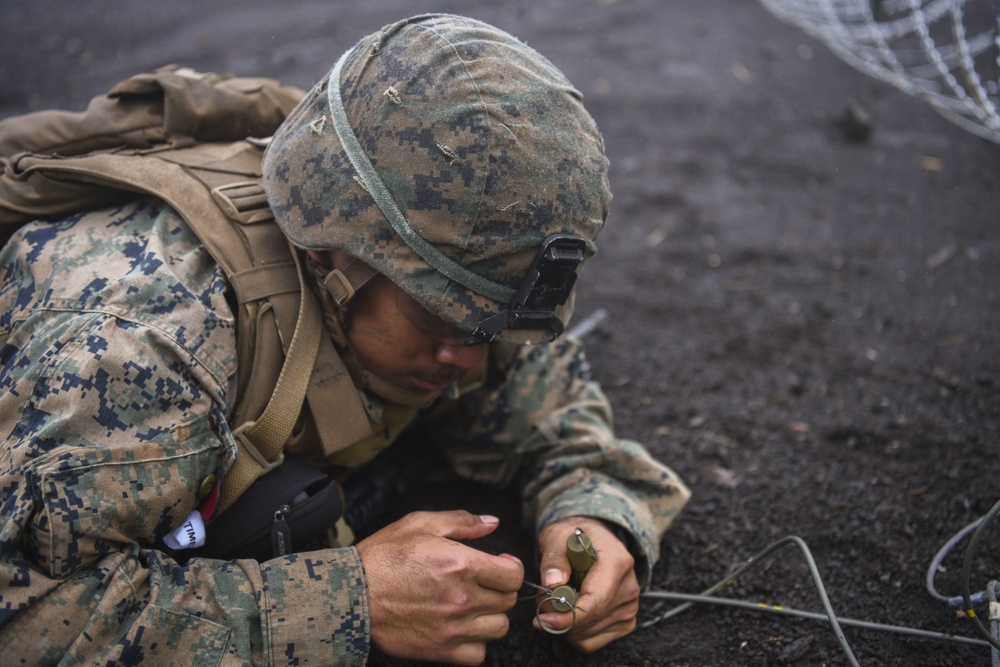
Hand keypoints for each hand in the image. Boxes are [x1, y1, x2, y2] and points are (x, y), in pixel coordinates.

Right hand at [355, 510, 523, 664]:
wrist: (350, 594)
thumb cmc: (382, 558)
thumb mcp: (420, 524)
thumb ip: (461, 521)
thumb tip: (492, 523)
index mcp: (461, 564)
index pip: (513, 575)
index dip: (510, 568)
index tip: (501, 565)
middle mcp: (463, 598)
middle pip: (508, 601)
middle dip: (499, 589)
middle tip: (483, 582)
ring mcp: (453, 627)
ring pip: (498, 628)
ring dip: (490, 616)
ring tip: (472, 605)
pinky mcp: (440, 650)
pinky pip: (478, 654)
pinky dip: (475, 643)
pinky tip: (461, 628)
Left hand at [535, 516, 639, 651]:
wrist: (594, 540)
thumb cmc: (575, 537)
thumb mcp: (557, 537)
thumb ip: (554, 558)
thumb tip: (552, 583)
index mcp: (617, 562)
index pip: (596, 601)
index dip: (569, 616)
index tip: (544, 618)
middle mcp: (629, 587)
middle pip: (591, 620)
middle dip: (559, 618)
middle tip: (541, 600)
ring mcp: (629, 607)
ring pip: (588, 635)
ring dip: (564, 626)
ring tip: (555, 601)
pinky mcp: (625, 622)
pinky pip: (592, 642)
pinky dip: (573, 634)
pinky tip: (568, 613)